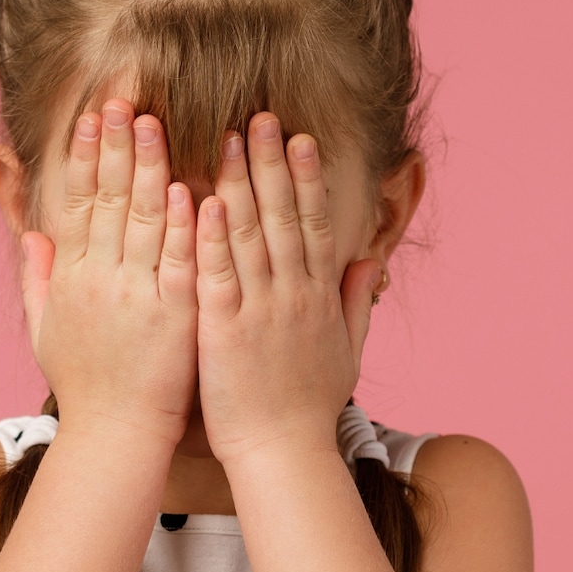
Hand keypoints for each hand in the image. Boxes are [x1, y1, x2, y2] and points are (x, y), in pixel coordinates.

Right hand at [20, 99, 198, 447]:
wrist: (115, 436)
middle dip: (115, 145)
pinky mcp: (173, 317)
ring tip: (153, 123)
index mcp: (72, 277)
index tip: (93, 116)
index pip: (78, 202)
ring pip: (142, 220)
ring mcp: (136, 296)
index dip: (86, 156)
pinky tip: (186, 188)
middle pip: (107, 199)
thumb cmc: (86, 386)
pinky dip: (181, 226)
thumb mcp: (46, 331)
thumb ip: (39, 280)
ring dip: (148, 168)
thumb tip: (33, 236)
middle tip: (122, 98)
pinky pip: (177, 262)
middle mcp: (99, 280)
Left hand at [194, 112, 381, 464]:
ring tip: (229, 138)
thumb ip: (355, 302)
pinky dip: (210, 234)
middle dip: (271, 162)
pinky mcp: (225, 329)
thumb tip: (370, 261)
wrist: (284, 455)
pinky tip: (202, 198)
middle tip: (260, 116)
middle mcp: (292, 294)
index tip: (299, 138)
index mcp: (317, 296)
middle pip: (282, 215)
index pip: (311, 223)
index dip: (305, 178)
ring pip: (249, 233)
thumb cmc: (309, 409)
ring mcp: (260, 309)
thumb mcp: (346, 350)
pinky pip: (217, 272)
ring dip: (239, 181)